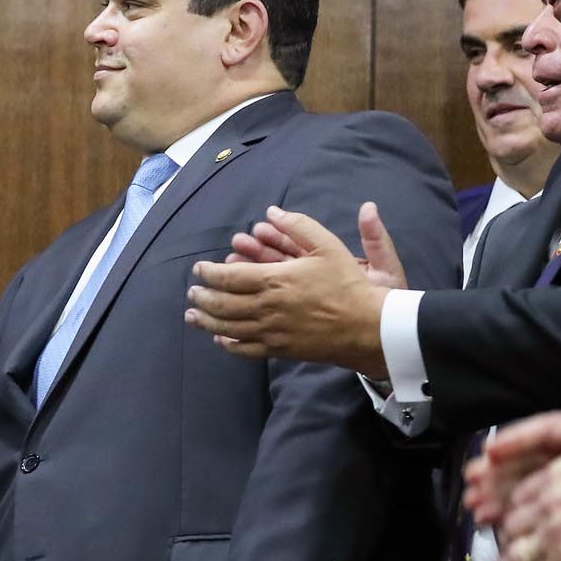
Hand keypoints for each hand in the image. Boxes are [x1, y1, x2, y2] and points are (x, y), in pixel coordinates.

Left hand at [183, 203, 392, 376]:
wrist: (369, 327)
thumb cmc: (348, 284)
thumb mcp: (328, 246)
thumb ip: (298, 226)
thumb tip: (273, 211)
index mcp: (274, 280)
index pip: (228, 277)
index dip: (209, 273)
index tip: (199, 269)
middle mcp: (266, 307)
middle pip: (221, 304)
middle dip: (201, 297)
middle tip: (192, 292)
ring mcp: (271, 331)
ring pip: (228, 328)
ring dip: (206, 321)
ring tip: (192, 315)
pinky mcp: (279, 350)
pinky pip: (245, 349)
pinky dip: (228, 344)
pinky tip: (220, 339)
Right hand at [465, 384, 560, 526]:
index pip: (549, 429)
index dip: (517, 439)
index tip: (491, 451)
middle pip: (529, 454)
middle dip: (497, 470)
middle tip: (472, 483)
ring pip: (525, 478)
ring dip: (498, 491)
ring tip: (477, 507)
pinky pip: (534, 498)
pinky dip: (512, 508)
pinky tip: (495, 519)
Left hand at [488, 453, 560, 560]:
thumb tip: (554, 504)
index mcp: (556, 477)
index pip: (518, 499)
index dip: (512, 517)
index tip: (511, 527)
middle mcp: (547, 505)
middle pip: (512, 529)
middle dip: (507, 546)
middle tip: (506, 558)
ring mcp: (553, 537)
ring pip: (515, 559)